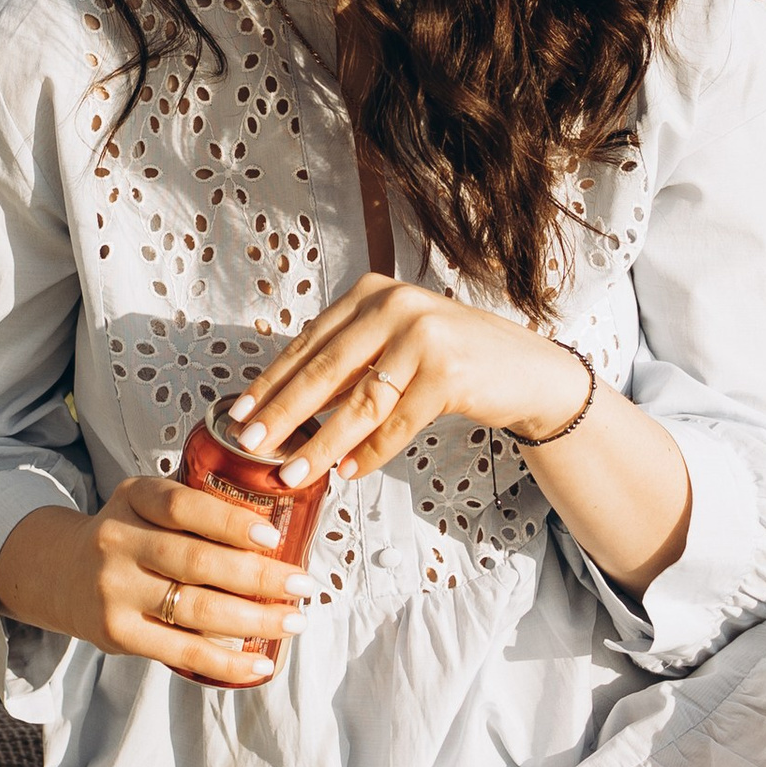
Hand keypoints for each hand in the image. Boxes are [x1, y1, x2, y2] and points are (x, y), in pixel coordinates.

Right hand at [0, 478, 309, 689]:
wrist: (60, 572)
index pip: (181, 505)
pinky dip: (226, 661)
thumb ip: (192, 510)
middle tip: (302, 585)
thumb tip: (278, 532)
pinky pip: (181, 652)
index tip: (272, 534)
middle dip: (258, 576)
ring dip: (253, 619)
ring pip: (195, 609)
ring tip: (294, 622)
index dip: (228, 520)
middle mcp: (118, 542)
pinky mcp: (117, 634)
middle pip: (196, 561)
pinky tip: (260, 663)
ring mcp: (115, 591)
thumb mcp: (144, 504)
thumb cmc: (127, 536)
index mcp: (132, 498)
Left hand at [217, 277, 589, 492]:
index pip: (308, 343)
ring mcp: (423, 336)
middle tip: (251, 445)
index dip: (271, 382)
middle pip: (324, 371)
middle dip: (283, 414)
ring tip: (293, 473)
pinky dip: (369, 453)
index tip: (238, 413)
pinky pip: (396, 423)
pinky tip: (347, 472)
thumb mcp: (395, 345)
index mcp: (371, 294)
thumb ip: (350, 363)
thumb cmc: (453, 359)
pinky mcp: (448, 373)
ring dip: (322, 444)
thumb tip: (286, 409)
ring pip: (358, 403)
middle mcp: (394, 306)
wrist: (526, 370)